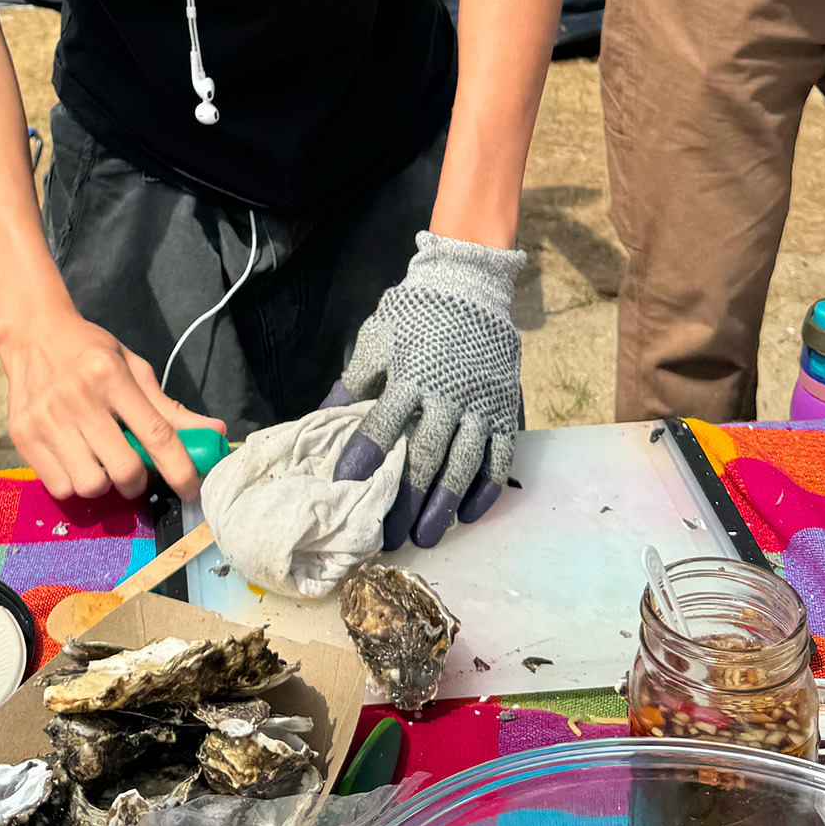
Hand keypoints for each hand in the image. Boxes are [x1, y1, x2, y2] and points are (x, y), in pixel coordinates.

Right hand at [0, 305, 222, 504]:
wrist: (33, 335)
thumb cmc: (90, 352)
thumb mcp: (133, 369)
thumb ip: (170, 408)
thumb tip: (214, 432)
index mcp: (111, 375)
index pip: (156, 433)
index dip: (180, 469)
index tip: (191, 490)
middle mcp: (77, 397)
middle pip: (124, 470)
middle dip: (138, 482)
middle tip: (135, 471)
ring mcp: (46, 419)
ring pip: (91, 485)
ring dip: (104, 483)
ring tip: (100, 461)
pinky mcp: (23, 436)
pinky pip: (59, 487)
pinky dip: (74, 484)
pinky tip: (75, 460)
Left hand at [335, 233, 525, 549]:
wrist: (469, 287)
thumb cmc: (414, 316)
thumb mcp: (376, 341)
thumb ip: (353, 384)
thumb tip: (320, 418)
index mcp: (410, 375)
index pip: (383, 423)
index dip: (364, 455)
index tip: (346, 485)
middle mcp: (447, 394)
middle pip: (424, 456)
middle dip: (405, 501)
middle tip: (388, 538)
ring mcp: (480, 404)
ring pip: (463, 465)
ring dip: (443, 505)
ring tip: (426, 538)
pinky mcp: (504, 409)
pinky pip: (499, 457)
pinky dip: (485, 489)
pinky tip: (469, 515)